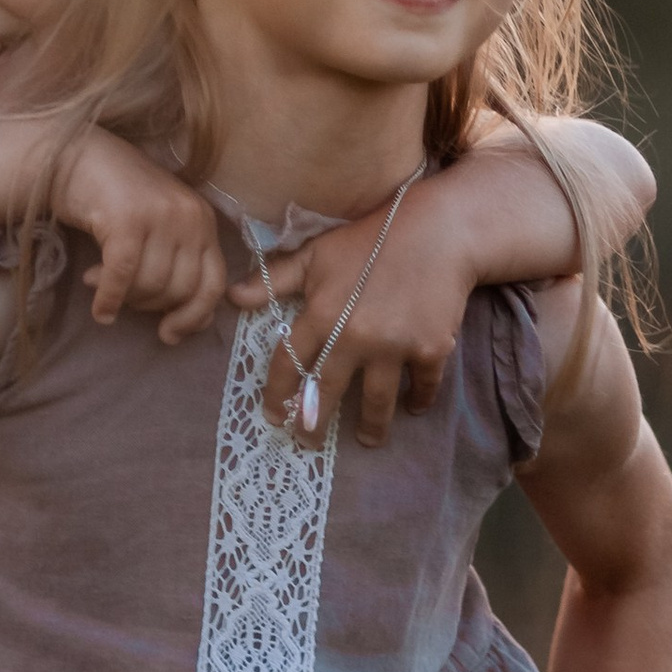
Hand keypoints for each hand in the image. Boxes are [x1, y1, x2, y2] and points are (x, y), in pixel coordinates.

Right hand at [59, 128, 256, 341]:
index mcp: (203, 220)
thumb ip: (181, 266)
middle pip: (180, 290)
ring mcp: (160, 215)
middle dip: (149, 306)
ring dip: (124, 298)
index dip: (194, 317)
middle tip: (124, 300)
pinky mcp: (128, 219)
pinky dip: (109, 298)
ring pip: (151, 285)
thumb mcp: (160, 230)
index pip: (213, 283)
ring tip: (101, 285)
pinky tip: (99, 307)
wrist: (75, 158)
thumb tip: (200, 320)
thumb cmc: (116, 200)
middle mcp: (189, 215)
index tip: (170, 335)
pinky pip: (123, 277)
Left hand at [259, 188, 474, 446]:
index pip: (289, 364)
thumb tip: (233, 297)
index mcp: (322, 314)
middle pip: (327, 392)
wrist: (438, 231)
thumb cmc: (370, 238)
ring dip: (370, 426)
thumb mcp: (317, 254)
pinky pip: (422, 386)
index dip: (277, 393)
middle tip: (309, 440)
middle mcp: (354, 337)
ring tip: (367, 439)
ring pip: (376, 401)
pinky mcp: (430, 349)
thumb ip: (275, 280)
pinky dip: (418, 400)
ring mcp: (394, 347)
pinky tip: (412, 408)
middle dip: (314, 423)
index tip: (273, 415)